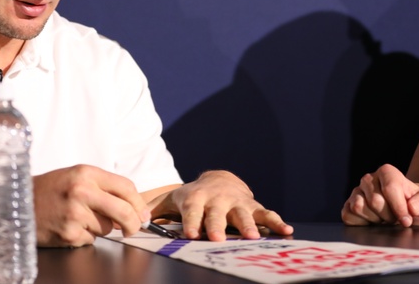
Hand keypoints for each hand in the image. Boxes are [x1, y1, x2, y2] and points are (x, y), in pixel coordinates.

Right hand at [33, 165, 149, 246]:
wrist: (16, 203)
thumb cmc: (51, 190)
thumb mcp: (77, 177)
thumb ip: (105, 187)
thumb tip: (136, 208)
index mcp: (87, 173)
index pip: (126, 187)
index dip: (139, 203)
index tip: (143, 214)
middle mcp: (82, 191)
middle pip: (124, 210)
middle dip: (134, 223)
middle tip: (134, 228)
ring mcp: (74, 214)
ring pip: (108, 228)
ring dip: (102, 228)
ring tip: (81, 218)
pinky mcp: (68, 233)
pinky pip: (91, 240)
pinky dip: (86, 237)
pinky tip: (70, 227)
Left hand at [148, 170, 292, 240]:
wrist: (219, 179)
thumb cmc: (191, 196)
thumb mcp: (171, 200)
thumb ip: (152, 210)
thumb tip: (132, 221)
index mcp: (196, 198)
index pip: (192, 210)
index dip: (191, 221)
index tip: (190, 234)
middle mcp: (218, 199)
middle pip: (217, 214)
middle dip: (218, 226)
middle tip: (217, 239)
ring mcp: (237, 203)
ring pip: (243, 215)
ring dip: (248, 225)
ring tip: (254, 238)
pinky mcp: (253, 206)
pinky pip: (266, 214)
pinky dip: (277, 222)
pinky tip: (286, 231)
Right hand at [341, 164, 418, 227]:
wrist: (406, 217)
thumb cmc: (417, 207)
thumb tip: (411, 207)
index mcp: (387, 172)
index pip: (390, 188)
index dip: (400, 208)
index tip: (407, 220)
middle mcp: (369, 179)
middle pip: (375, 201)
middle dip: (389, 216)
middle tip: (395, 218)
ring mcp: (356, 192)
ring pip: (359, 207)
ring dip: (375, 220)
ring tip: (384, 220)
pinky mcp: (347, 207)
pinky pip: (348, 216)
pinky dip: (362, 224)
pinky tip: (372, 223)